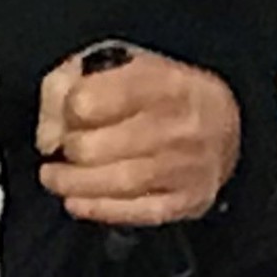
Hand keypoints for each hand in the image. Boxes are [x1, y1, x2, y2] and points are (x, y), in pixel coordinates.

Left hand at [36, 43, 238, 225]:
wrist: (228, 121)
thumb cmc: (162, 92)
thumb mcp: (116, 64)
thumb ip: (67, 86)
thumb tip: (48, 136)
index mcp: (159, 81)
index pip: (88, 102)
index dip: (66, 111)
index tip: (67, 114)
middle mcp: (177, 124)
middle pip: (95, 148)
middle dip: (68, 152)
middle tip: (61, 150)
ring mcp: (185, 166)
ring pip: (114, 183)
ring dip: (72, 185)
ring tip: (55, 178)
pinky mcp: (188, 200)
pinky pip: (136, 212)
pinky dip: (99, 209)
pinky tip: (77, 201)